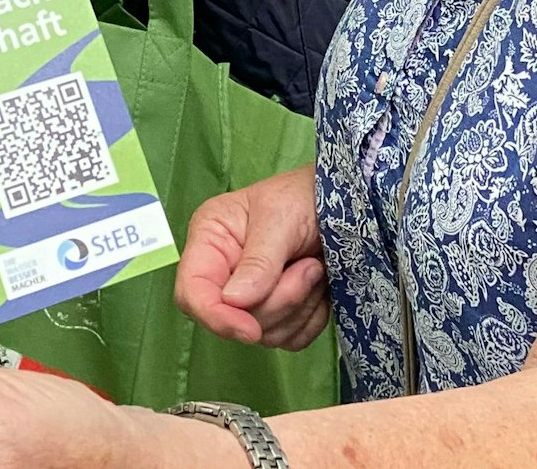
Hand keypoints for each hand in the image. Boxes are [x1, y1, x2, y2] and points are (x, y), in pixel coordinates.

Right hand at [175, 167, 329, 350]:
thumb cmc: (304, 196)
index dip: (216, 317)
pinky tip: (320, 286)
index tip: (251, 330)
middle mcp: (224, 274)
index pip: (192, 292)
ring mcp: (252, 298)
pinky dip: (311, 318)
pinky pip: (291, 339)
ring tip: (314, 267)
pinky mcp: (279, 314)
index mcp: (210, 242)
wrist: (344, 202)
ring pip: (266, 333)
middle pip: (234, 319)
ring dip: (300, 306)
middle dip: (278, 300)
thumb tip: (234, 301)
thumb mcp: (280, 218)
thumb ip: (258, 260)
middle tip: (309, 266)